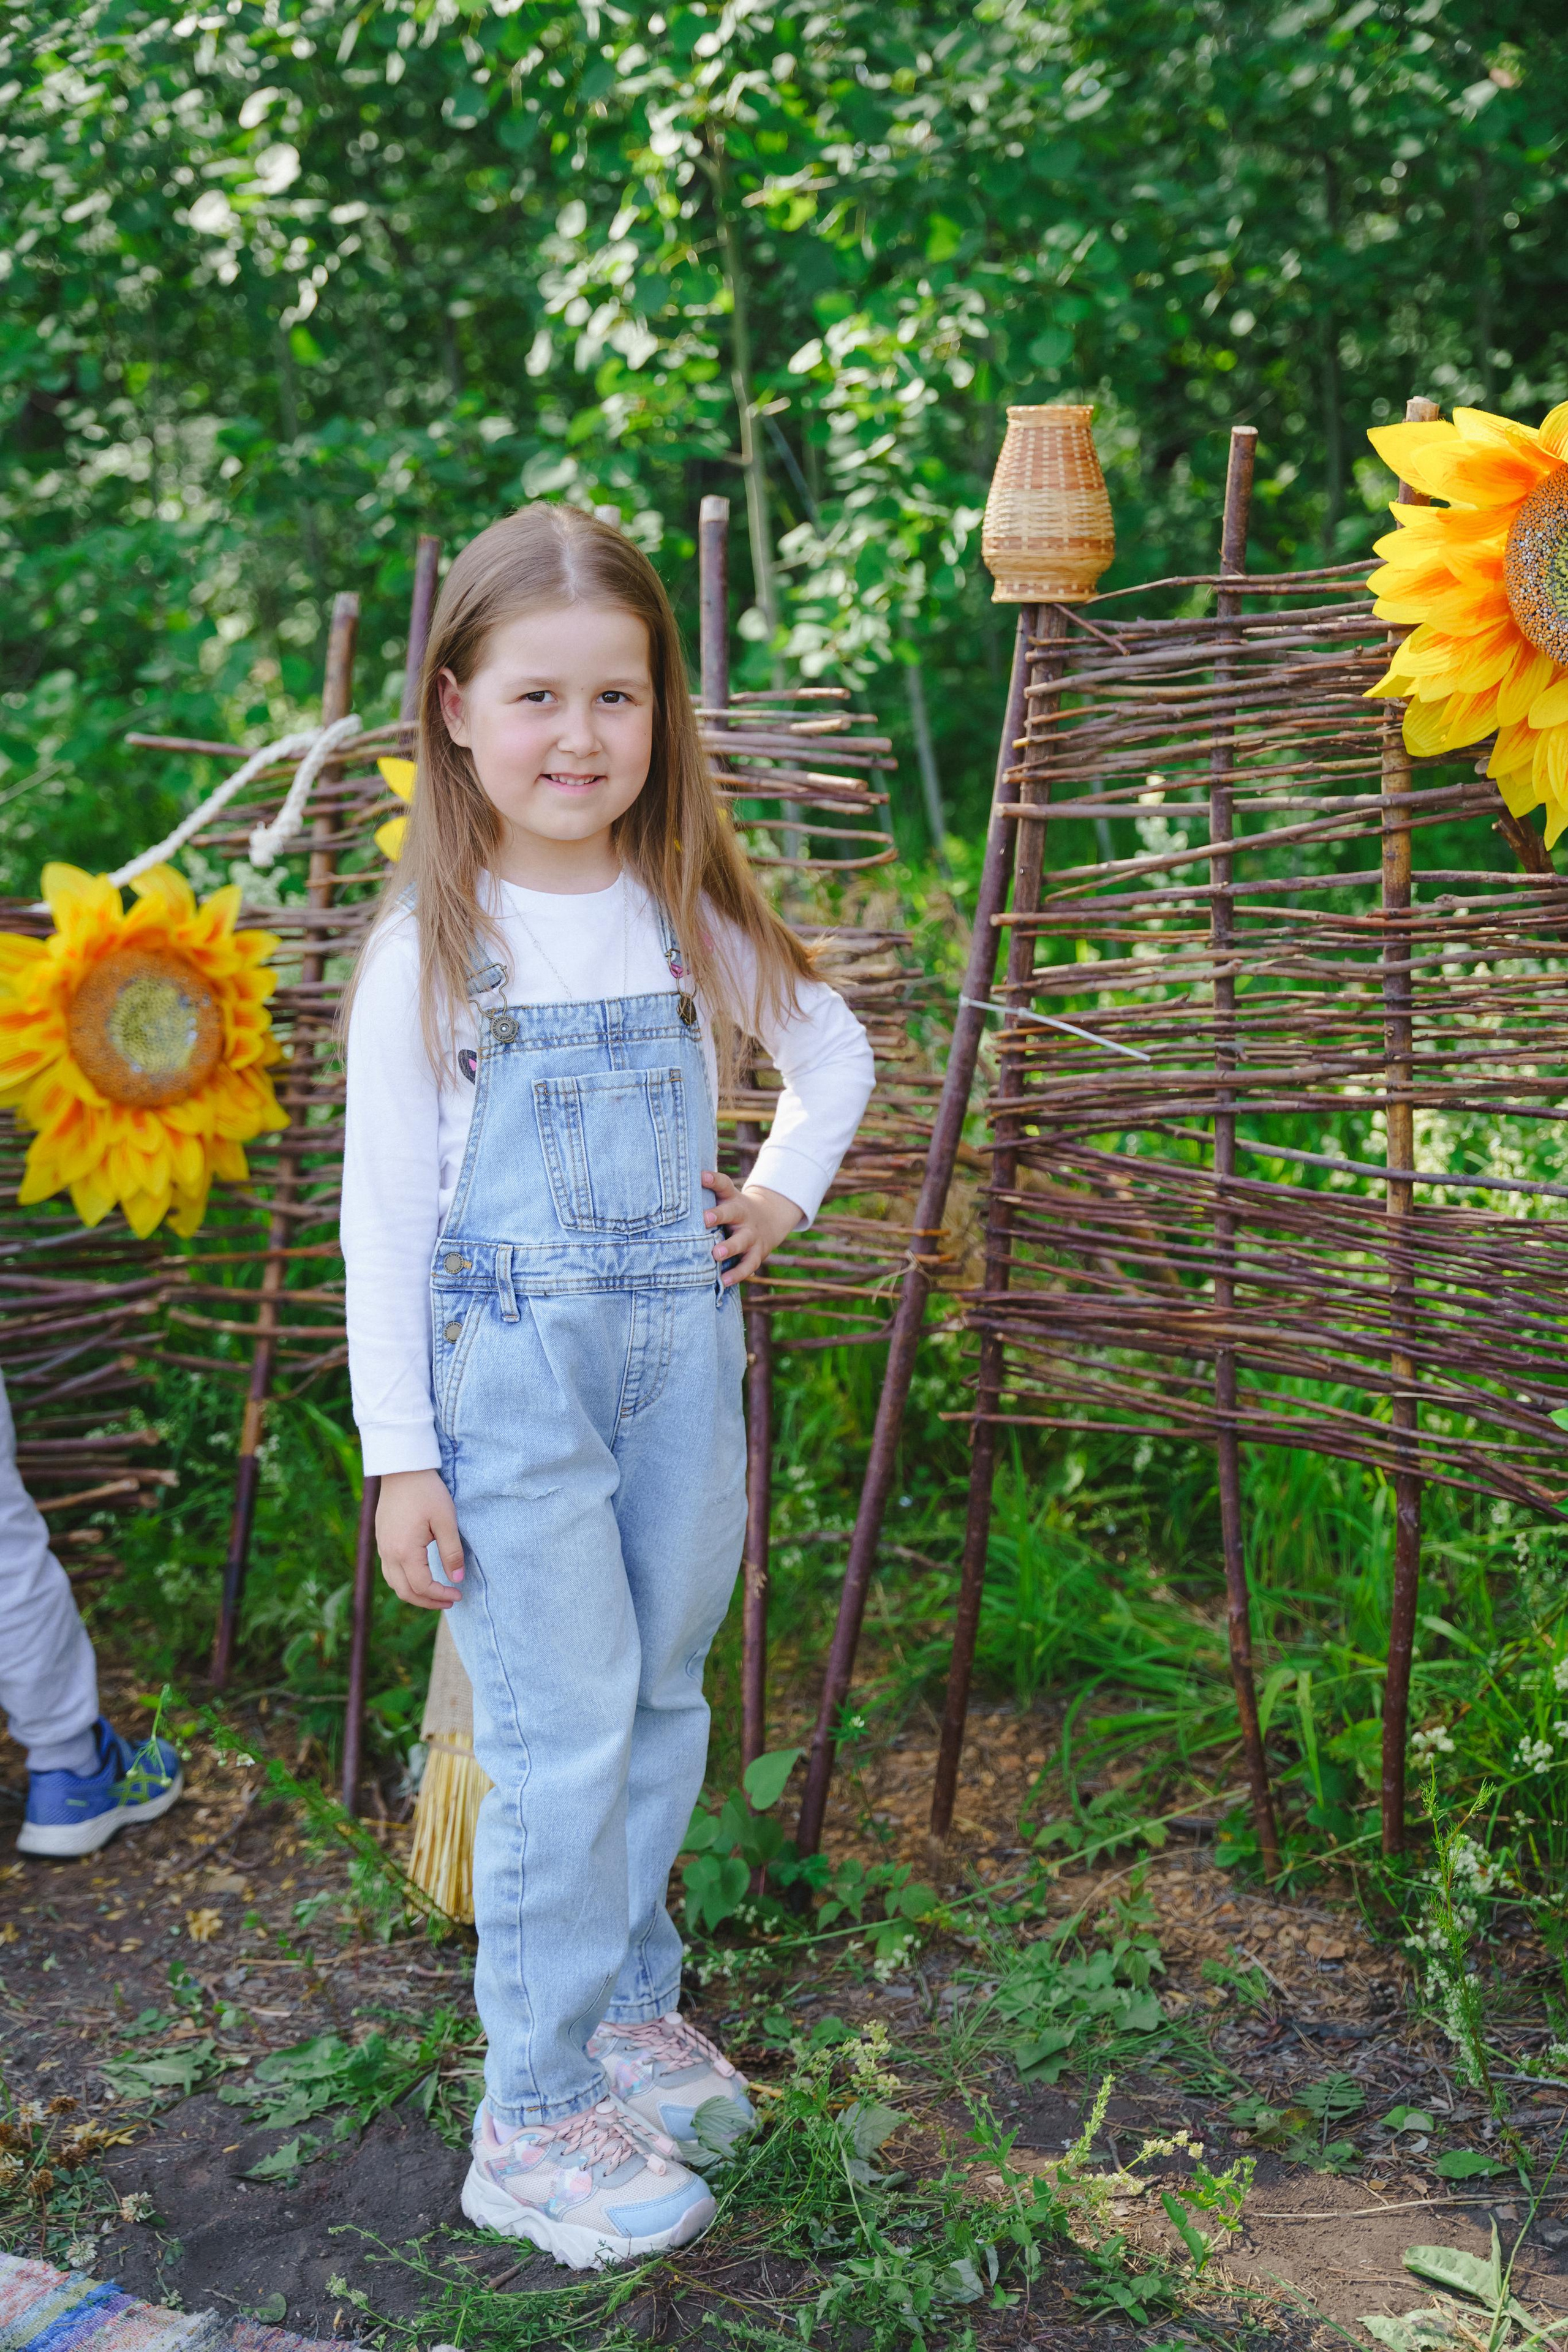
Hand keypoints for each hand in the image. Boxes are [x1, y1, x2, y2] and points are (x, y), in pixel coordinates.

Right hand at [376, 1468, 463, 1609]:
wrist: (402, 1469)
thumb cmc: (427, 1492)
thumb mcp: (446, 1521)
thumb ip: (452, 1552)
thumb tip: (456, 1579)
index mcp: (405, 1551)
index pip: (422, 1586)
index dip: (440, 1595)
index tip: (458, 1594)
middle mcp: (389, 1554)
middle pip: (405, 1591)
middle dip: (428, 1601)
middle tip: (449, 1600)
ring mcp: (382, 1547)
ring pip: (394, 1583)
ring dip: (415, 1593)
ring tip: (436, 1593)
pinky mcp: (381, 1540)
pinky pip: (389, 1570)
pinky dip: (404, 1581)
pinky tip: (419, 1576)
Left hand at [702, 1170, 801, 1286]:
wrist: (769, 1220)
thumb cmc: (733, 1211)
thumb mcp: (725, 1199)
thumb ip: (706, 1196)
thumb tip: (671, 1191)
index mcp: (732, 1199)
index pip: (724, 1185)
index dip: (713, 1180)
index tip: (701, 1176)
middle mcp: (743, 1215)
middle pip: (733, 1212)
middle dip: (719, 1215)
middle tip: (705, 1219)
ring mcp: (751, 1234)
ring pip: (741, 1241)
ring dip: (729, 1247)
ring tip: (715, 1254)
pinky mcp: (757, 1253)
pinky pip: (748, 1264)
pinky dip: (737, 1274)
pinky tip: (723, 1281)